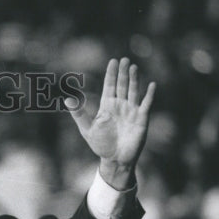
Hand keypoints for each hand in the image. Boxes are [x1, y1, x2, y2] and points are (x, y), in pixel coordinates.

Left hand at [67, 56, 155, 188]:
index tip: (112, 61)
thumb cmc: (100, 144)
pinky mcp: (141, 119)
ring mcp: (131, 111)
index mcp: (107, 106)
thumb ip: (78, 114)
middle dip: (123, 73)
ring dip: (134, 80)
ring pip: (133, 91)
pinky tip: (151, 85)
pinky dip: (149, 95)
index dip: (111, 74)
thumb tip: (66, 100)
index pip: (110, 86)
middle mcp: (120, 106)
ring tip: (133, 67)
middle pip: (122, 85)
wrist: (115, 159)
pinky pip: (146, 104)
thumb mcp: (87, 128)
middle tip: (124, 59)